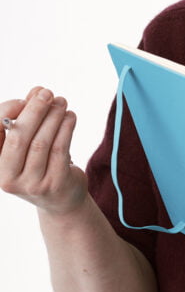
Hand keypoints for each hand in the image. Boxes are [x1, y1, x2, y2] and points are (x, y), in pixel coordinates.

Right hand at [0, 87, 87, 215]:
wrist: (60, 200)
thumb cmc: (39, 164)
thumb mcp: (27, 142)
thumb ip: (27, 117)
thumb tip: (37, 92)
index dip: (9, 110)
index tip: (26, 98)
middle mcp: (7, 178)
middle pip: (19, 137)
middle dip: (34, 110)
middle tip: (47, 93)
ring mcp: (31, 184)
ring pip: (41, 142)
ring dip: (53, 116)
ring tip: (61, 102)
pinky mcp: (54, 185)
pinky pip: (60, 149)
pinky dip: (66, 128)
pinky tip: (70, 116)